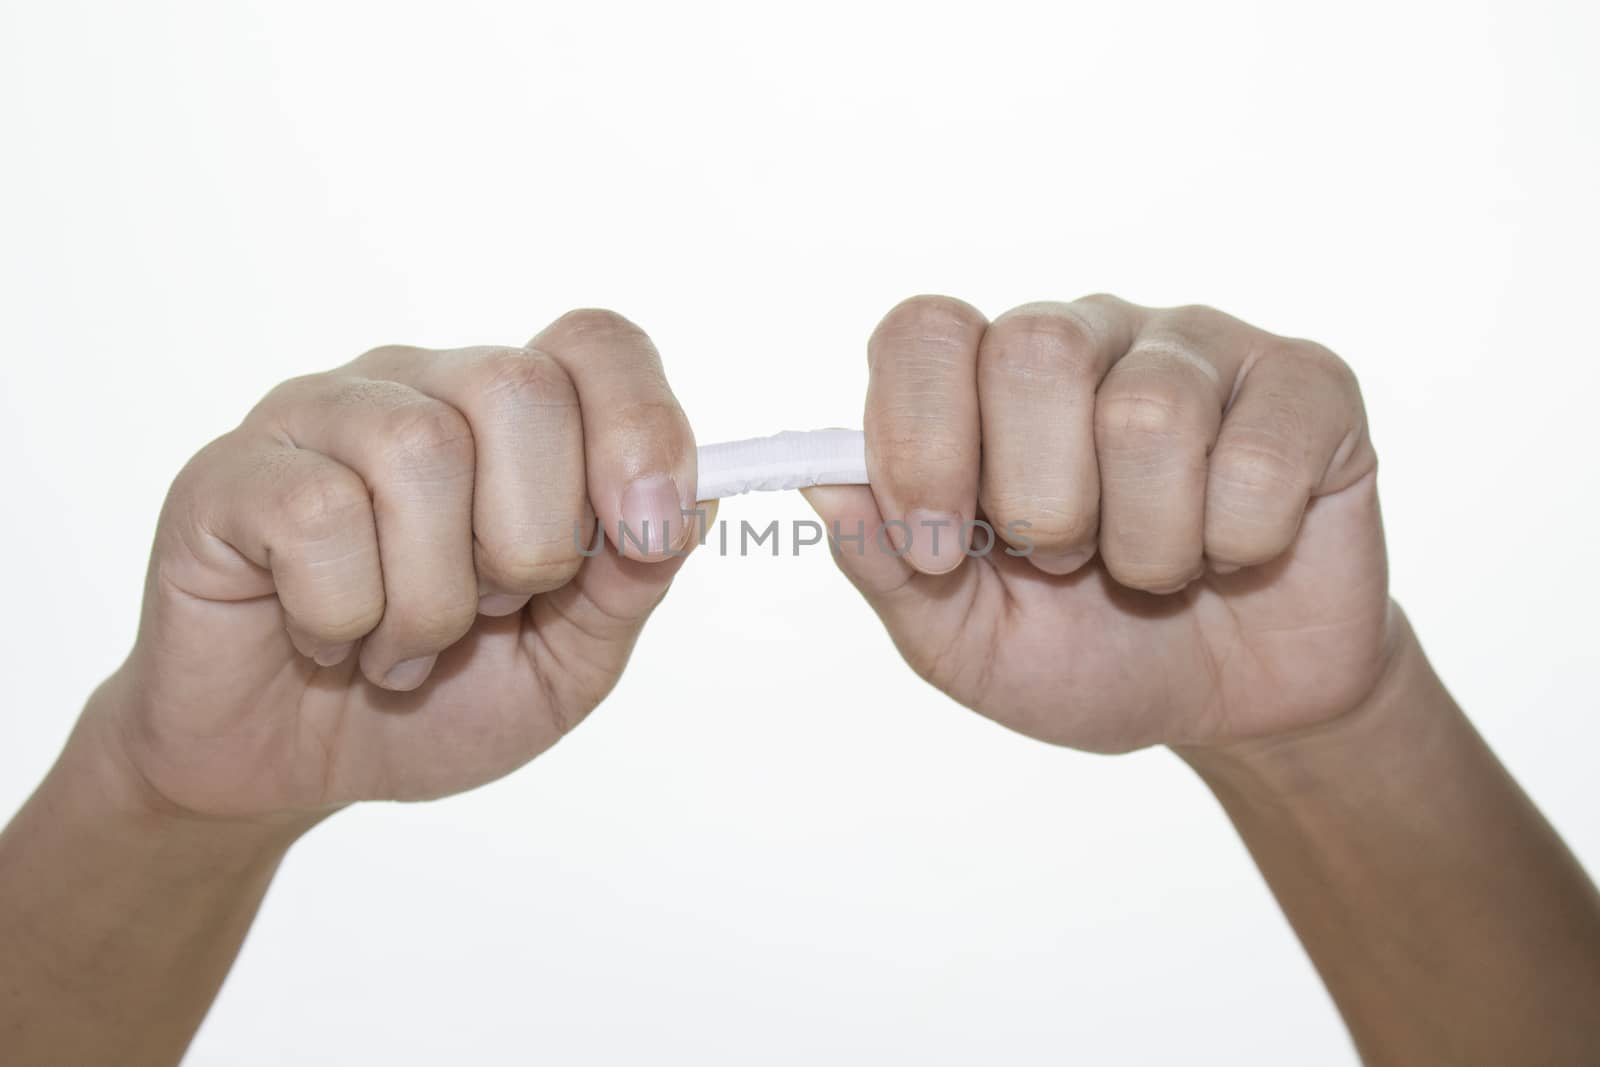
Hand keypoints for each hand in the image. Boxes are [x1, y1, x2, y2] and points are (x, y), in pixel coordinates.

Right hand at [96, 310, 700, 818]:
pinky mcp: (230, 473)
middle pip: (518, 387)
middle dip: (533, 541)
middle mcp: (420, 389)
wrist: (289, 769)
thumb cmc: (438, 698)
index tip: (648, 537)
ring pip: (419, 449)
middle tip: (491, 612)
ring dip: (432, 598)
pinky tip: (328, 641)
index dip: (642, 426)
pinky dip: (345, 616)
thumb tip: (686, 503)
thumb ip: (629, 581)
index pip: (597, 344)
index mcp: (514, 422)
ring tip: (403, 647)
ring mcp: (320, 418)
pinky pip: (318, 514)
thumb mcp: (567, 661)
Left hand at [804, 294, 1394, 752]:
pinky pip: (1263, 448)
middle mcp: (1087, 338)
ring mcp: (1198, 350)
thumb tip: (820, 480)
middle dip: (1041, 500)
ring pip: (1151, 410)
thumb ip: (887, 564)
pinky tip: (1238, 553)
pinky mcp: (1305, 385)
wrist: (1234, 704)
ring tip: (1155, 571)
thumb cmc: (1089, 657)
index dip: (919, 437)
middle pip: (1036, 350)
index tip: (943, 547)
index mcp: (986, 385)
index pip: (925, 332)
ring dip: (1146, 543)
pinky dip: (1240, 542)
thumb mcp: (965, 641)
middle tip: (1066, 563)